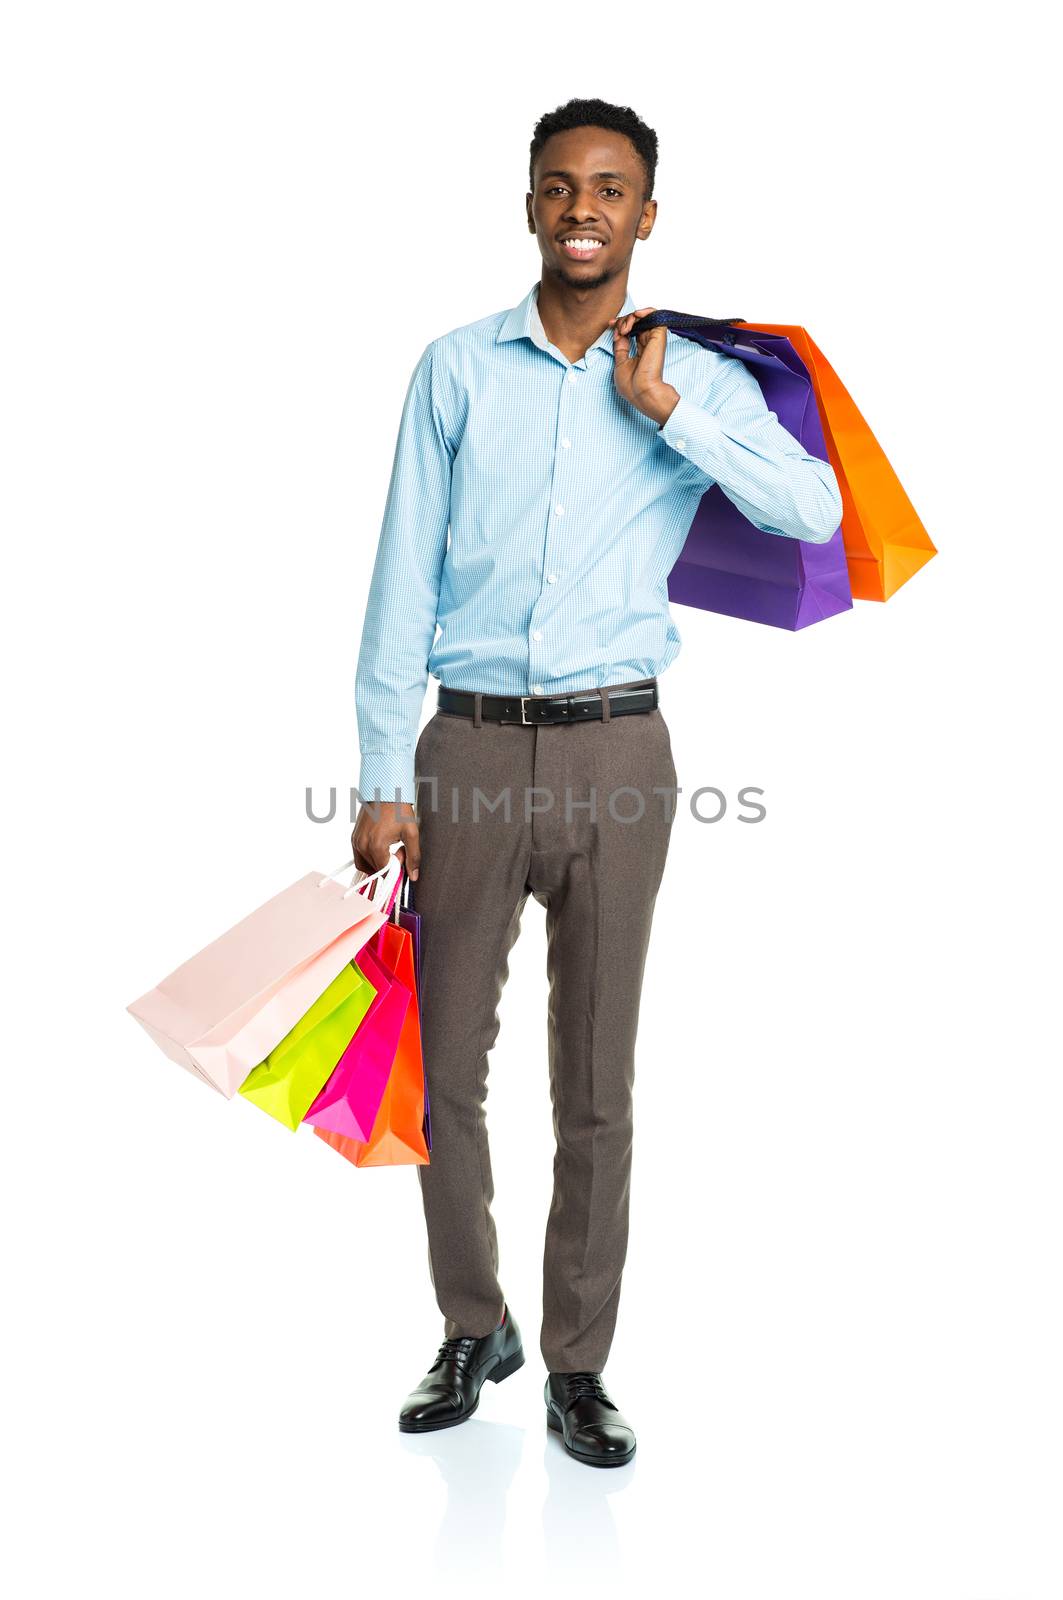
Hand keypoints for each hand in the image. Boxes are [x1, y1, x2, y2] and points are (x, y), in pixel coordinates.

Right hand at [352, 800, 420, 879]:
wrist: (385, 791)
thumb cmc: (398, 809)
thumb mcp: (411, 833)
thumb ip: (413, 857)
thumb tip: (413, 876)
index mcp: (376, 846)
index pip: (384, 872)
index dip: (396, 868)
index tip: (403, 854)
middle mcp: (362, 846)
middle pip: (375, 870)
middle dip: (388, 865)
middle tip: (399, 850)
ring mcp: (356, 842)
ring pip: (366, 865)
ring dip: (378, 862)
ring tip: (390, 848)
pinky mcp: (354, 838)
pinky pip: (359, 857)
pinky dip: (371, 857)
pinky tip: (382, 845)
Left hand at [610, 307, 679, 426]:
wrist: (641, 392)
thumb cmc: (632, 385)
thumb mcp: (620, 363)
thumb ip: (620, 347)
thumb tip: (619, 333)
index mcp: (640, 350)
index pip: (631, 330)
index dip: (619, 324)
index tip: (609, 325)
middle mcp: (648, 344)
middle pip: (636, 322)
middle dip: (622, 320)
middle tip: (615, 327)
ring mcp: (654, 339)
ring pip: (643, 316)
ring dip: (630, 317)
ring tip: (623, 328)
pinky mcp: (659, 335)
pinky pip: (654, 314)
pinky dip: (643, 311)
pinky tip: (634, 316)